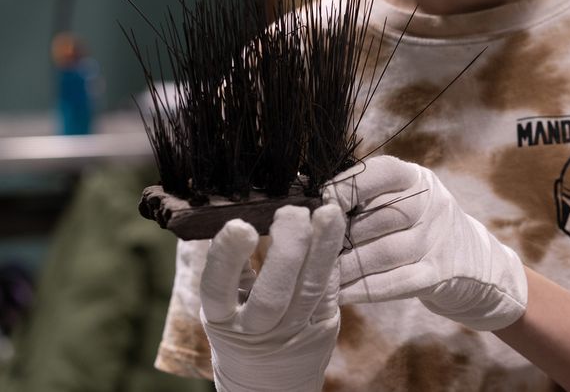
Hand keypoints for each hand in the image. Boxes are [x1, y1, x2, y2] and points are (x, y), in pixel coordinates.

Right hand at [199, 204, 345, 391]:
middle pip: (272, 296)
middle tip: (291, 211)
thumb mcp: (224, 307)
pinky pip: (330, 291)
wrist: (268, 385)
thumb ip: (232, 268)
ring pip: (310, 290)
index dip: (227, 258)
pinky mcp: (324, 329)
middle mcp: (256, 332)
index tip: (240, 224)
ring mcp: (294, 333)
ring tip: (327, 212)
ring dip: (321, 248)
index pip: (218, 290)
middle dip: (285, 251)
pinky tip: (334, 232)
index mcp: (222, 321)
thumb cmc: (241, 328)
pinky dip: (332, 260)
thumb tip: (241, 211)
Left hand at [324, 155, 526, 330]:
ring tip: (317, 273)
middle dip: (339, 234)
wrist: (474, 263)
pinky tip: (338, 293)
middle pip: (378, 217)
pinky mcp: (438, 275)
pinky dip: (362, 289)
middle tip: (308, 246)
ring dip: (345, 266)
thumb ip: (369, 196)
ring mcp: (438, 241)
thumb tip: (309, 196)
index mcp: (419, 180)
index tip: (320, 200)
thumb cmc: (421, 227)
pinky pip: (395, 282)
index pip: (383, 172)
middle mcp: (433, 205)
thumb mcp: (407, 199)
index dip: (348, 185)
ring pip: (383, 253)